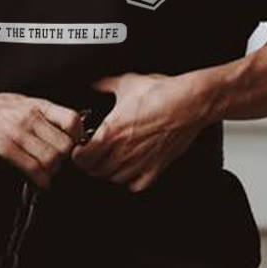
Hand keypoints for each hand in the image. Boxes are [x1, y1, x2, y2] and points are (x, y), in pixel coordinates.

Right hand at [0, 92, 86, 189]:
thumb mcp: (26, 102)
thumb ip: (47, 114)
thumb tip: (72, 127)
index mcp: (38, 105)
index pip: (71, 120)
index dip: (78, 136)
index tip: (75, 144)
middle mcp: (30, 117)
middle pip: (64, 145)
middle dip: (65, 158)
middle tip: (60, 161)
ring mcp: (17, 133)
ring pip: (51, 159)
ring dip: (53, 170)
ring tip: (48, 170)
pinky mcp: (5, 148)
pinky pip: (32, 168)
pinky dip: (41, 180)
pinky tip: (42, 182)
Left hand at [71, 71, 212, 191]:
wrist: (189, 102)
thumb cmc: (161, 92)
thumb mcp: (126, 82)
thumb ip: (105, 85)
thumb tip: (95, 84)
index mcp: (111, 132)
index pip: (83, 157)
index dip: (77, 155)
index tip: (78, 149)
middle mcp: (123, 151)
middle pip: (96, 171)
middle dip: (89, 164)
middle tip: (91, 155)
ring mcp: (140, 162)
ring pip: (114, 179)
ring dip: (107, 172)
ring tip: (108, 161)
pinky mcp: (156, 168)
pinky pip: (136, 185)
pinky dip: (129, 181)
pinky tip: (129, 170)